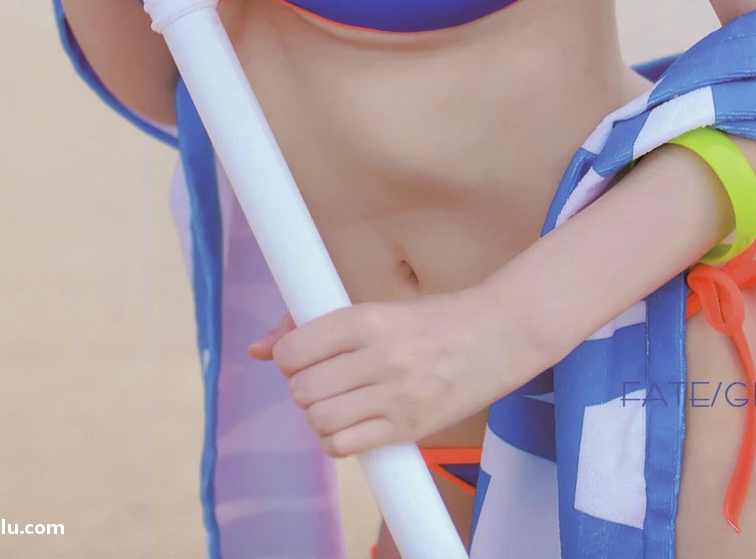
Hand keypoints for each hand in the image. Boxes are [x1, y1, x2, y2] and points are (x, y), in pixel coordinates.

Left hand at [247, 290, 526, 457]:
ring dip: (320, 414)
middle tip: (326, 378)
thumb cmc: (436, 319)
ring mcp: (395, 396)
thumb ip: (315, 325)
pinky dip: (338, 439)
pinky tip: (354, 422)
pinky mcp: (408, 428)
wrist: (498, 336)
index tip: (303, 355)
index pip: (293, 350)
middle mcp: (379, 357)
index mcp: (368, 319)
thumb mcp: (378, 308)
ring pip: (319, 420)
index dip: (288, 357)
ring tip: (341, 400)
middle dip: (304, 387)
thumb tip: (257, 349)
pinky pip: (344, 446)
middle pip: (302, 389)